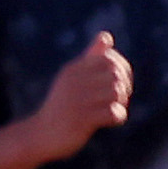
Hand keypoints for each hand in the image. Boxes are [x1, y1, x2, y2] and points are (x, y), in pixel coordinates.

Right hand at [32, 33, 138, 154]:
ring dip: (121, 102)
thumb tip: (106, 35)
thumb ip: (91, 57)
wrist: (43, 133)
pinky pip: (114, 112)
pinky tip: (110, 120)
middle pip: (115, 75)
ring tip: (112, 108)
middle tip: (118, 98)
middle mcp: (74, 81)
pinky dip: (117, 116)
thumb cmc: (63, 104)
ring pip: (116, 92)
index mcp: (73, 69)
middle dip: (124, 87)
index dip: (122, 69)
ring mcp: (77, 100)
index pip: (109, 58)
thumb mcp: (72, 77)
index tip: (119, 82)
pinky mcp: (82, 119)